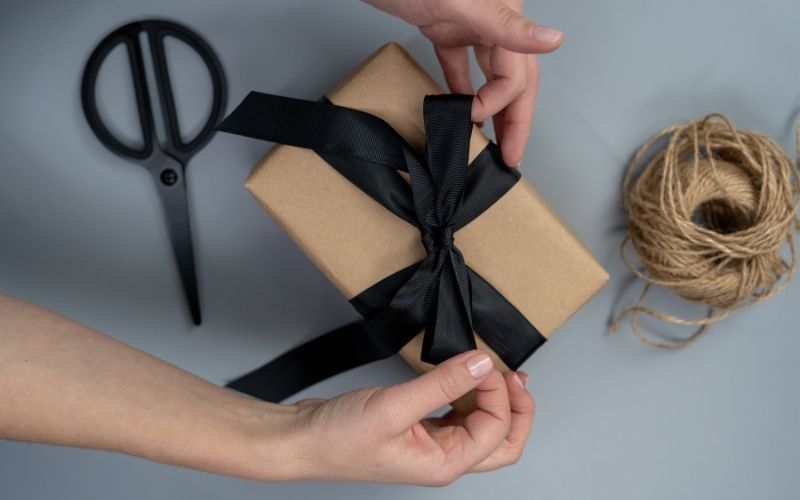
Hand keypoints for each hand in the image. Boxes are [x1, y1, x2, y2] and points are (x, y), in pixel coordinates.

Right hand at [281, 350, 533, 484]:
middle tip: (514, 377)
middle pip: (501, 441)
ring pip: (481, 427)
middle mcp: (442, 458)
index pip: (495, 429)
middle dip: (515, 408)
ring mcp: (430, 445)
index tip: (482, 361)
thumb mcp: (394, 406)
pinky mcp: (417, 429)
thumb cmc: (338, 439)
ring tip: (491, 370)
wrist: (301, 440)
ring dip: (492, 399)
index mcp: (444, 464)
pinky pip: (455, 414)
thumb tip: (480, 364)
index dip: (497, 392)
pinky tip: (460, 376)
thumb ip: (442, 384)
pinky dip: (465, 394)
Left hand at [363, 0, 562, 166]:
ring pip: (492, 73)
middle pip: (514, 78)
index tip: (474, 117)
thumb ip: (508, 26)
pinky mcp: (446, 27)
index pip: (517, 72)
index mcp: (503, 13)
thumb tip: (552, 40)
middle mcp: (492, 20)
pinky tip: (461, 108)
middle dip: (515, 119)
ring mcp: (469, 24)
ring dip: (494, 108)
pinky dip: (463, 87)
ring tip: (497, 140)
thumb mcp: (463, 3)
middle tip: (513, 155)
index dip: (499, 102)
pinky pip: (461, 63)